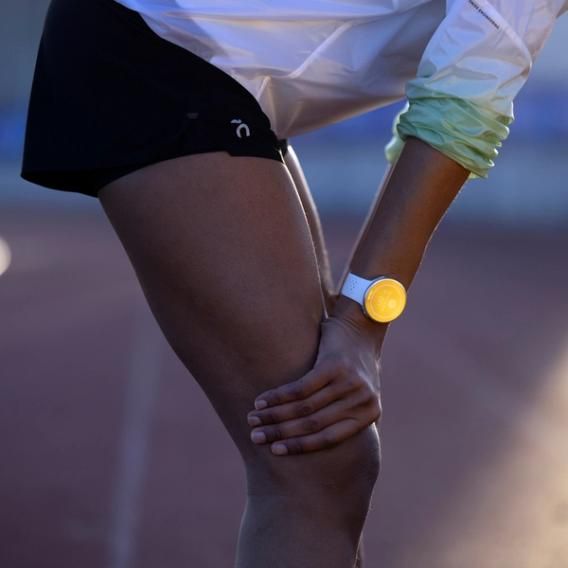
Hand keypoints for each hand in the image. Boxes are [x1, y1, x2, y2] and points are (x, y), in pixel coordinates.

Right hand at [247, 310, 384, 454]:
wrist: (361, 327)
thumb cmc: (355, 364)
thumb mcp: (359, 394)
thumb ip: (346, 417)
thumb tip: (320, 446)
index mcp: (368, 413)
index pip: (329, 438)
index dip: (299, 446)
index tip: (275, 450)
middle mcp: (361, 400)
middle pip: (314, 424)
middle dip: (281, 433)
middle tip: (256, 436)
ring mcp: (349, 383)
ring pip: (304, 407)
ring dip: (274, 415)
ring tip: (253, 419)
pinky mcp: (334, 366)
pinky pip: (301, 388)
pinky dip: (278, 396)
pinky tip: (262, 401)